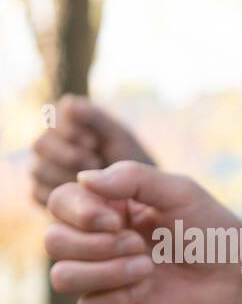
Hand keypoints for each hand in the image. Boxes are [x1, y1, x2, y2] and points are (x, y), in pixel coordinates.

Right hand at [31, 95, 153, 205]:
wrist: (141, 199)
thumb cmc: (132, 162)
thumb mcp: (120, 138)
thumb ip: (97, 118)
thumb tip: (68, 103)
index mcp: (65, 124)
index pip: (50, 118)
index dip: (70, 131)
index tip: (94, 143)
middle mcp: (49, 146)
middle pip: (41, 144)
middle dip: (71, 156)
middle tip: (96, 165)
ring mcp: (43, 171)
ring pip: (39, 170)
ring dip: (67, 177)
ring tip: (97, 186)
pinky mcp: (43, 196)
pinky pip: (40, 194)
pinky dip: (63, 197)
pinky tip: (86, 200)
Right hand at [44, 160, 241, 303]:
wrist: (241, 278)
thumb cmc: (213, 231)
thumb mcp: (179, 191)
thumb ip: (132, 177)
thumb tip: (83, 178)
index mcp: (108, 208)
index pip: (60, 202)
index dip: (77, 211)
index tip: (116, 218)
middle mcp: (99, 243)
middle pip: (54, 241)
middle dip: (93, 243)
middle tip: (139, 244)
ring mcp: (105, 278)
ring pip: (61, 277)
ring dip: (102, 271)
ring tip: (147, 267)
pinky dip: (113, 297)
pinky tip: (145, 291)